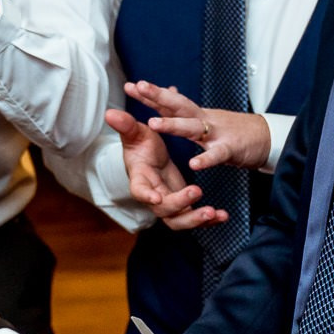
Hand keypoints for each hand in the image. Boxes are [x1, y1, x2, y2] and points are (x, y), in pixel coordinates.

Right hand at [105, 107, 222, 231]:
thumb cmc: (142, 146)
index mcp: (141, 179)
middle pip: (163, 209)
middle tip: (196, 191)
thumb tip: (110, 113)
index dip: (145, 195)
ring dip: (196, 219)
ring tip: (215, 213)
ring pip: (179, 221)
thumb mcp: (136, 133)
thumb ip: (126, 126)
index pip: (139, 190)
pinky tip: (223, 216)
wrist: (151, 159)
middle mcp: (153, 196)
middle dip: (180, 204)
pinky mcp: (183, 206)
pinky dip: (209, 220)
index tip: (156, 198)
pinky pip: (194, 217)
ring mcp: (168, 204)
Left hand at [124, 79, 273, 171]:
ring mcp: (217, 133)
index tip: (130, 86)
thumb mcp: (208, 118)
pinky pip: (217, 155)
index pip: (171, 101)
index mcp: (198, 115)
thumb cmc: (236, 130)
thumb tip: (170, 91)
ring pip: (193, 127)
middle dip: (158, 96)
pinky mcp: (231, 149)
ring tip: (153, 123)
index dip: (151, 94)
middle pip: (179, 105)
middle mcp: (205, 120)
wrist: (268, 137)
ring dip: (173, 124)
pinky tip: (194, 164)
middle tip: (138, 87)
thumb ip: (186, 109)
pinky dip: (205, 159)